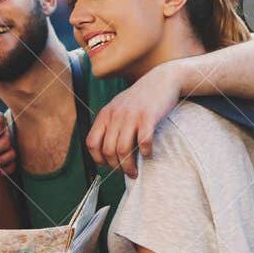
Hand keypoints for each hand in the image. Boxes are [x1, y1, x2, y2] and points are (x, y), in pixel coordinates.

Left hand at [86, 62, 180, 177]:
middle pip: (108, 151)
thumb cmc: (140, 98)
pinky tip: (148, 154)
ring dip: (129, 166)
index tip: (108, 165)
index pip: (92, 143)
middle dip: (116, 167)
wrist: (162, 80)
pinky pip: (143, 142)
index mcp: (105, 114)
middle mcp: (115, 115)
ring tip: (135, 172)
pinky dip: (145, 153)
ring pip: (123, 150)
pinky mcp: (148, 117)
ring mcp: (131, 116)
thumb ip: (110, 125)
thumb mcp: (118, 107)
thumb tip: (105, 153)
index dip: (98, 159)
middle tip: (126, 172)